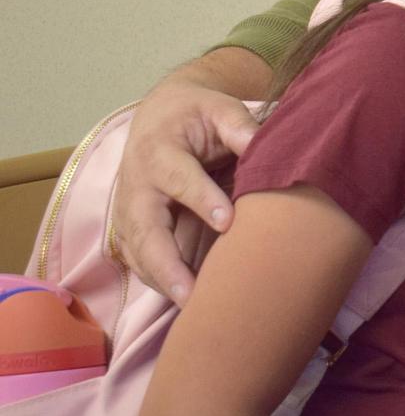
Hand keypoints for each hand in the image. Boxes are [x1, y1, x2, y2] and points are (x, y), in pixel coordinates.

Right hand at [111, 49, 267, 303]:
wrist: (160, 115)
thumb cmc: (196, 113)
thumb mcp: (218, 107)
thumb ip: (239, 125)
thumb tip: (264, 144)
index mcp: (159, 150)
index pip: (179, 178)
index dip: (201, 200)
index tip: (227, 222)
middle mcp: (138, 184)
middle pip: (144, 228)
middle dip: (166, 262)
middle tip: (191, 294)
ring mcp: (129, 209)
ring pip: (137, 251)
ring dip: (160, 280)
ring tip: (191, 308)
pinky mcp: (131, 227)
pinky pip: (138, 259)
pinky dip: (156, 281)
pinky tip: (183, 301)